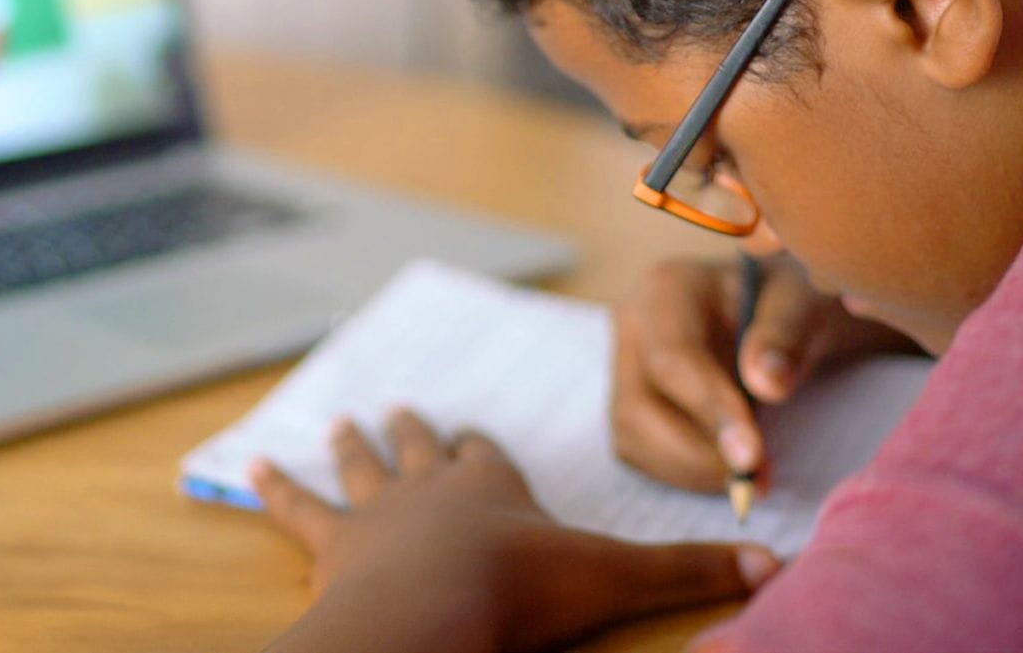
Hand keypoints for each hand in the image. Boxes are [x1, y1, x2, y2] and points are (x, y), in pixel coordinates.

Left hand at [252, 408, 778, 652]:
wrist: (433, 612)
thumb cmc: (522, 590)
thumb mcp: (616, 578)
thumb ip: (690, 572)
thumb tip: (775, 567)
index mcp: (492, 484)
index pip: (486, 455)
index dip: (479, 448)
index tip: (471, 431)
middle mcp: (432, 485)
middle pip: (421, 450)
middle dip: (413, 435)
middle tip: (394, 409)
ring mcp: (377, 511)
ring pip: (361, 470)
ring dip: (351, 449)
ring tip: (336, 425)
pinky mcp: (332, 545)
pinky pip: (298, 510)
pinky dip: (274, 489)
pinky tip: (248, 468)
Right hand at [611, 255, 916, 493]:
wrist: (780, 313)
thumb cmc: (791, 302)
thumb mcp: (804, 304)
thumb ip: (786, 336)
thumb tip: (768, 385)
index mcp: (667, 289)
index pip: (672, 358)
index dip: (708, 411)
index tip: (751, 456)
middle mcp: (632, 325)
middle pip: (638, 407)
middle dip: (698, 454)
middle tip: (757, 478)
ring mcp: (624, 366)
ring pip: (632, 437)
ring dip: (692, 470)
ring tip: (752, 475)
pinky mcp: (630, 402)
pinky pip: (640, 453)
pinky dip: (684, 474)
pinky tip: (727, 466)